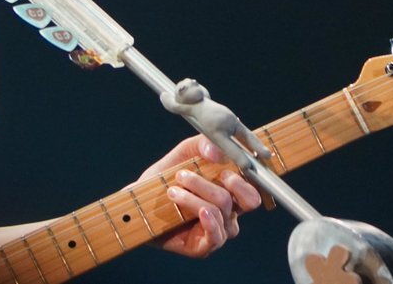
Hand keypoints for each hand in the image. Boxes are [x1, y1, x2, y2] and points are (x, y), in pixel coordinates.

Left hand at [136, 135, 262, 258]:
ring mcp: (217, 231)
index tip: (223, 168)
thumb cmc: (164, 178)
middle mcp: (229, 213)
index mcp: (230, 193)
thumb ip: (201, 144)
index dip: (245, 178)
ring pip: (222, 212)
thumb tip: (216, 150)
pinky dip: (209, 222)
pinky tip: (200, 211)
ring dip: (195, 196)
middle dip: (227, 185)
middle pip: (247, 201)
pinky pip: (216, 237)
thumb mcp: (183, 154)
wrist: (138, 203)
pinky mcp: (203, 247)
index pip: (254, 188)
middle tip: (194, 176)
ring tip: (172, 189)